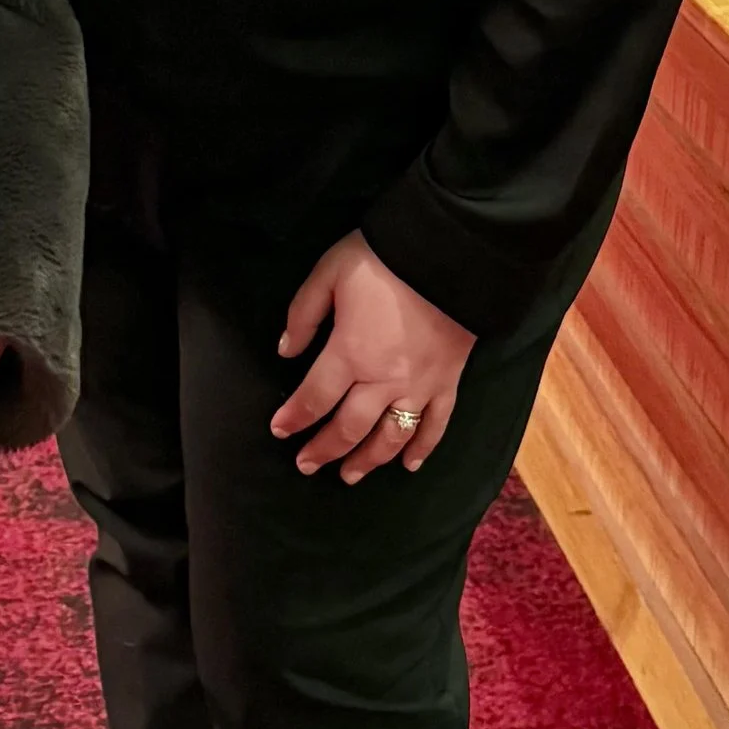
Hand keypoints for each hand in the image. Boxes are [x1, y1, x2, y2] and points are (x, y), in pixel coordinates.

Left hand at [271, 233, 475, 482]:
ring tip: (349, 475)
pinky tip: (411, 465)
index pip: (314, 398)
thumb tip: (285, 351)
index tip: (279, 431)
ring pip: (391, 436)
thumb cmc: (383, 260)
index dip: (294, 418)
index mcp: (350, 353)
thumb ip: (304, 314)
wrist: (448, 253)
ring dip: (368, 460)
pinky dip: (424, 448)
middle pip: (350, 427)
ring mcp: (419, 386)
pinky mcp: (449, 382)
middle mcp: (383, 380)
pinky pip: (436, 424)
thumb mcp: (329, 273)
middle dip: (325, 450)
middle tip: (306, 465)